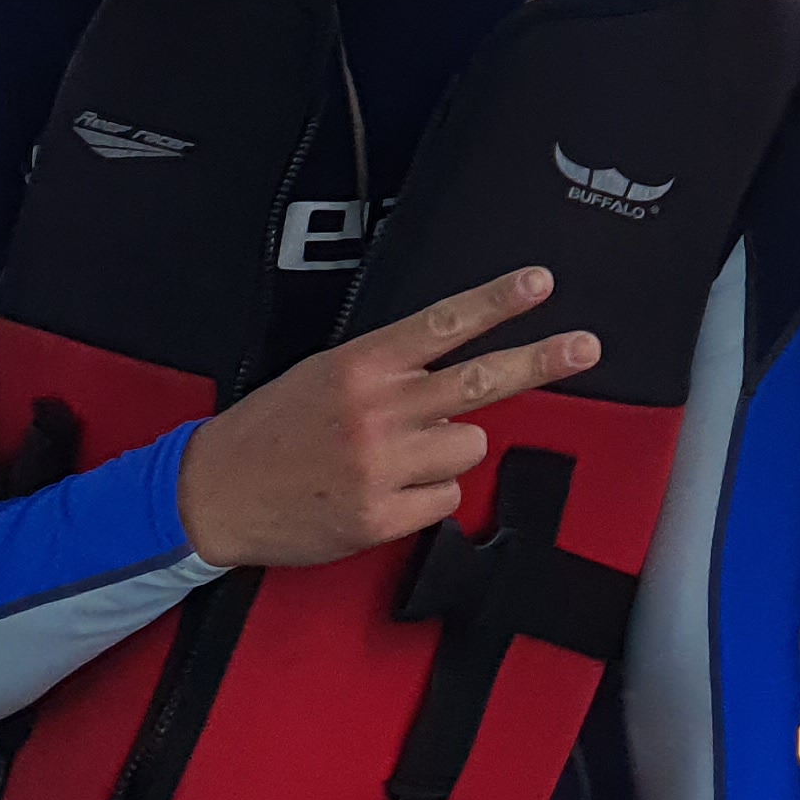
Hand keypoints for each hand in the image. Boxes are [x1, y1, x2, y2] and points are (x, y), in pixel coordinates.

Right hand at [175, 266, 599, 569]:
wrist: (213, 494)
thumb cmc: (275, 429)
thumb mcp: (328, 374)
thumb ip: (394, 371)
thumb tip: (460, 383)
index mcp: (362, 365)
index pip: (443, 323)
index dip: (497, 300)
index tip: (541, 282)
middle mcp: (377, 411)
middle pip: (480, 380)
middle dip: (541, 361)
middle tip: (586, 346)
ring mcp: (381, 466)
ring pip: (470, 445)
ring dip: (450, 449)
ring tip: (398, 454)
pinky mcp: (380, 517)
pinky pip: (446, 497)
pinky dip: (427, 494)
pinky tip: (384, 490)